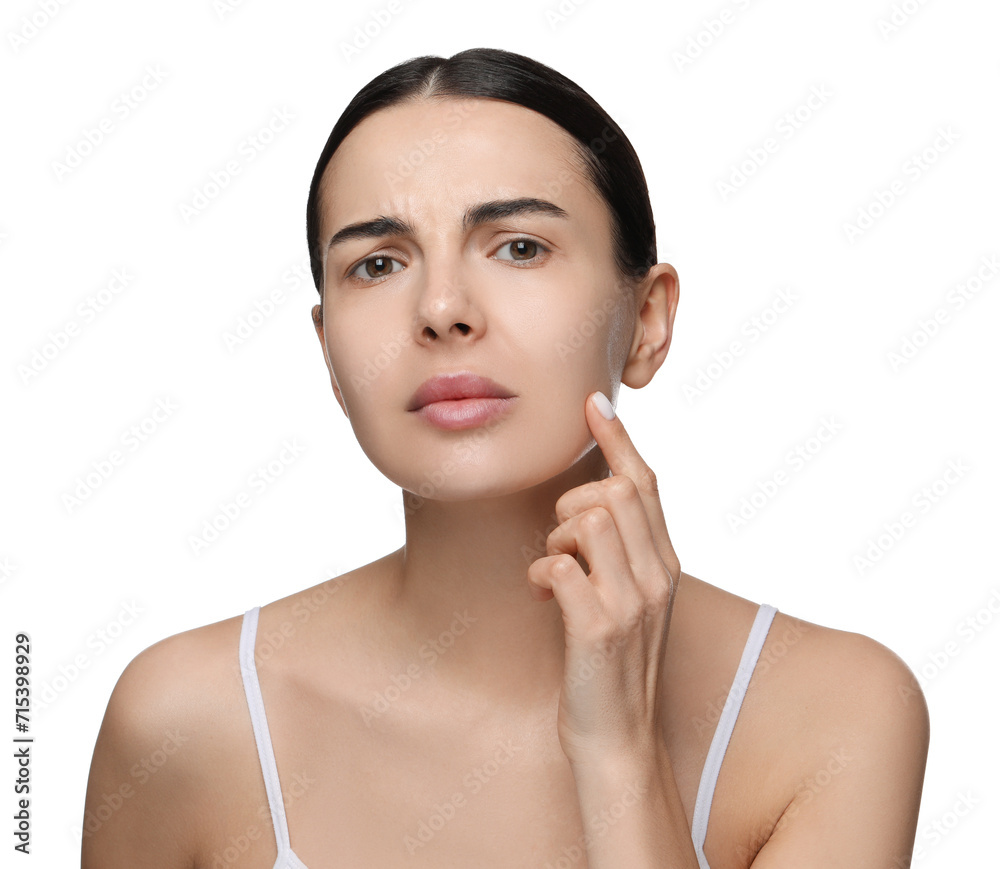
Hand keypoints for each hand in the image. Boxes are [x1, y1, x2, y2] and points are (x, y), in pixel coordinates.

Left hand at [527, 391, 680, 768]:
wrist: (618, 737)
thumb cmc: (613, 663)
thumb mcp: (629, 598)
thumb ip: (622, 552)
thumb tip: (591, 503)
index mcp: (665, 563)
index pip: (646, 483)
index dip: (618, 438)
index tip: (592, 403)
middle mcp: (657, 576)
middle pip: (613, 490)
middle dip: (571, 502)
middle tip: (560, 542)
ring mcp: (631, 603)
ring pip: (588, 518)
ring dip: (555, 537)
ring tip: (553, 570)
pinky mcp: (598, 629)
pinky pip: (562, 565)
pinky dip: (541, 571)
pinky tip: (539, 594)